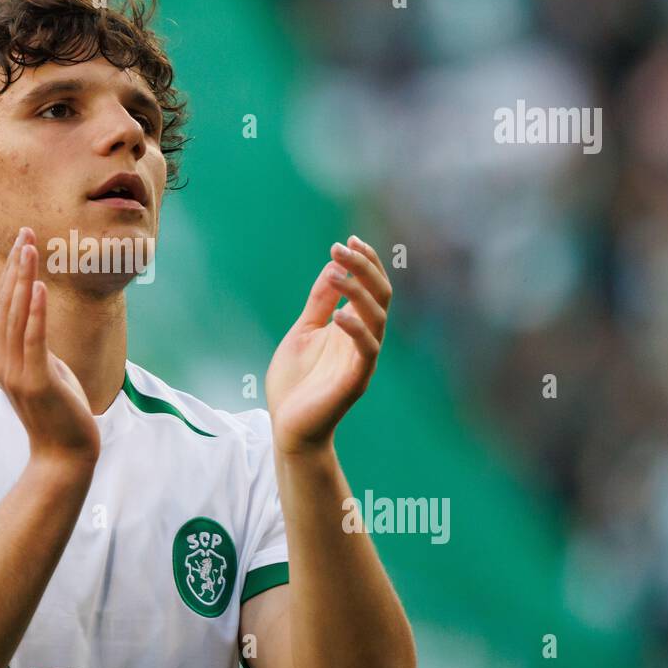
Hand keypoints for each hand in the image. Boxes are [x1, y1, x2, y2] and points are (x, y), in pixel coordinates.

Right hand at [0, 228, 100, 466]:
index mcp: (4, 356)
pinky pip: (35, 340)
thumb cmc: (59, 412)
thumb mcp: (46, 371)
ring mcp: (17, 372)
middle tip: (26, 232)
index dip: (12, 272)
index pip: (6, 305)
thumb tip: (39, 320)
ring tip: (31, 250)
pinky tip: (41, 288)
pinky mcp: (36, 381)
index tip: (23, 241)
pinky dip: (37, 312)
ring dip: (24, 280)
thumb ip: (37, 346)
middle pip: (8, 303)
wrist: (64, 454)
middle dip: (17, 266)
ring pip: (18, 316)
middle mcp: (4, 361)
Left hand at [266, 235, 390, 456]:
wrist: (287, 426)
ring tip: (337, 270)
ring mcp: (362, 360)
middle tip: (341, 247)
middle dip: (364, 267)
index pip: (371, 288)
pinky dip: (357, 329)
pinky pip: (367, 350)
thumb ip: (319, 302)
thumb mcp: (303, 331)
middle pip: (380, 296)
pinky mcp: (356, 381)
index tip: (346, 241)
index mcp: (353, 327)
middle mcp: (363, 340)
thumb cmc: (295, 382)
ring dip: (359, 290)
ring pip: (378, 318)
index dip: (365, 262)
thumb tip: (333, 268)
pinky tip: (339, 314)